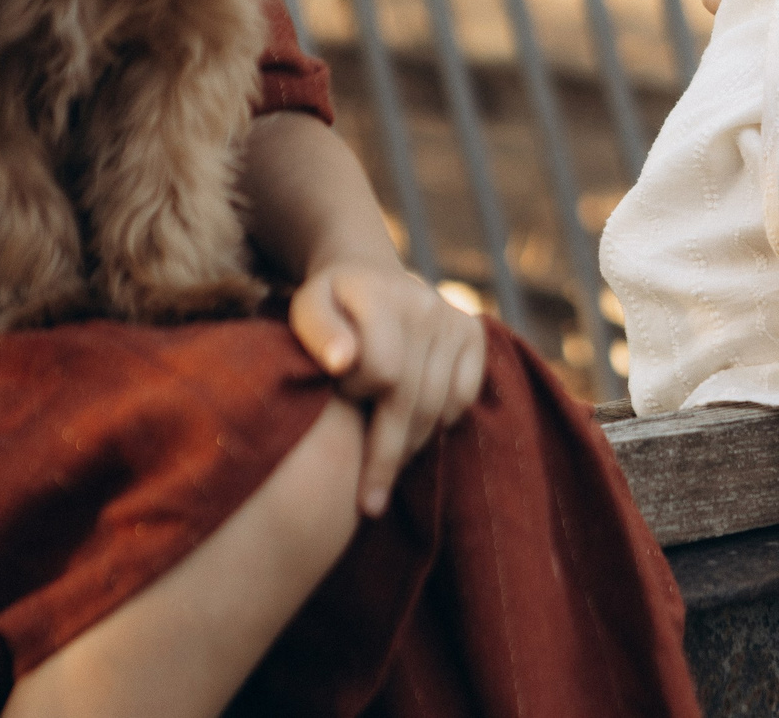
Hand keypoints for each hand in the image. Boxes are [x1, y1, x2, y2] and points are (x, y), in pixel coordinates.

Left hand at [290, 257, 488, 516]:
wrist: (365, 274)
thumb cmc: (327, 307)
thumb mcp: (306, 310)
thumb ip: (317, 331)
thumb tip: (341, 360)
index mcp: (381, 294)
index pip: (382, 370)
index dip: (357, 392)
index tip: (338, 395)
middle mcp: (425, 303)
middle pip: (414, 397)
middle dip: (387, 454)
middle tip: (368, 504)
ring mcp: (454, 318)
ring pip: (440, 405)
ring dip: (411, 445)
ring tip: (385, 471)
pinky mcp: (473, 332)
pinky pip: (464, 397)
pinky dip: (442, 422)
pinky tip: (415, 434)